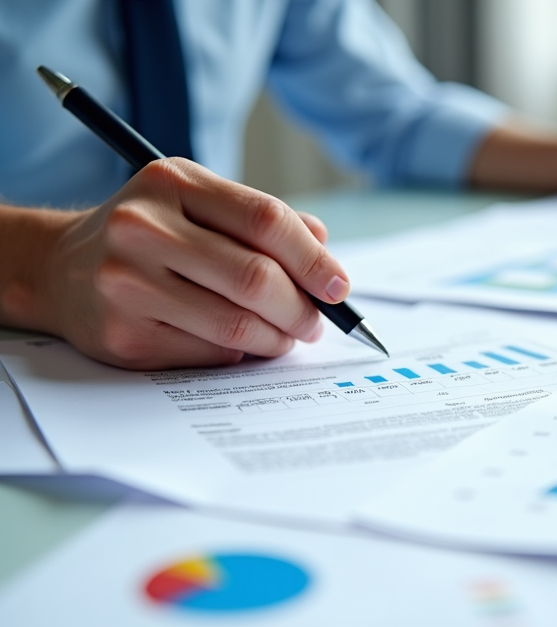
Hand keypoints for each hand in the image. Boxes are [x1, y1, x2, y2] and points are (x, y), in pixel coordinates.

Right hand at [4, 159, 347, 369]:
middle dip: (302, 309)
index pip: (264, 220)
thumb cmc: (150, 234)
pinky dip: (240, 354)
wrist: (59, 268)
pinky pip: (209, 354)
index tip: (339, 287)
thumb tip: (325, 250)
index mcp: (172, 183)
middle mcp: (143, 228)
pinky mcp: (123, 335)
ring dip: (277, 338)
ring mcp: (127, 283)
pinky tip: (241, 344)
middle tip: (316, 322)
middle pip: (255, 278)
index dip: (313, 259)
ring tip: (286, 335)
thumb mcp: (199, 203)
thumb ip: (263, 220)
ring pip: (236, 326)